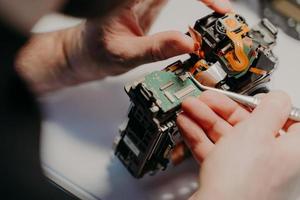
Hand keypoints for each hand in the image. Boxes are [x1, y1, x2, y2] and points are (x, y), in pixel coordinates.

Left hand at [16, 0, 231, 93]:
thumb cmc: (98, 51)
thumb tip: (188, 43)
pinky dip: (199, 1)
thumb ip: (156, 49)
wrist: (88, 53)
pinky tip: (210, 10)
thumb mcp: (125, 55)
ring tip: (221, 14)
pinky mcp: (152, 1)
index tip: (218, 7)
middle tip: (224, 11)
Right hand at [177, 91, 299, 199]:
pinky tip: (187, 124)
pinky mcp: (227, 175)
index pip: (288, 121)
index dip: (269, 107)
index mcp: (290, 150)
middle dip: (221, 109)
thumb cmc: (242, 182)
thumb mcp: (258, 132)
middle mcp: (270, 160)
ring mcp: (247, 169)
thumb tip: (278, 97)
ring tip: (189, 107)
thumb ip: (270, 109)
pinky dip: (200, 136)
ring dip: (205, 119)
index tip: (249, 99)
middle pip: (248, 125)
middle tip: (205, 99)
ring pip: (227, 136)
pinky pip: (215, 149)